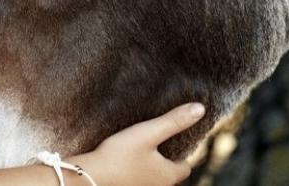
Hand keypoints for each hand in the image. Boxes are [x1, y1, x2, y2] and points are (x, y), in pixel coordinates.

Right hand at [68, 102, 205, 185]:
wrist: (88, 177)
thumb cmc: (119, 156)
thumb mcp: (148, 133)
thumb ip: (174, 121)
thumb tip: (200, 109)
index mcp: (167, 176)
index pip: (184, 168)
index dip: (182, 155)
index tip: (175, 142)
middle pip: (168, 175)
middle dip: (165, 161)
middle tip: (157, 144)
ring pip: (151, 179)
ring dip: (149, 167)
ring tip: (140, 150)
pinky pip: (136, 180)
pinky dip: (135, 171)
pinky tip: (125, 160)